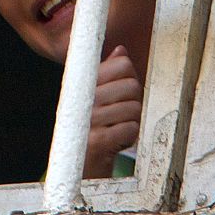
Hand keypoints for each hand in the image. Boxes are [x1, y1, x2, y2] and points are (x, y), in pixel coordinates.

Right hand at [83, 45, 142, 178]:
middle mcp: (84, 98)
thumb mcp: (98, 96)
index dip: (129, 76)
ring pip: (134, 107)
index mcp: (85, 83)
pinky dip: (130, 135)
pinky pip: (130, 128)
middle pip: (132, 85)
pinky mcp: (97, 141)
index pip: (123, 64)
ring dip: (132, 120)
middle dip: (134, 100)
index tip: (122, 88)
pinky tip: (118, 139)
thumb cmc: (93, 126)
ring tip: (119, 126)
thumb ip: (108, 72)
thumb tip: (120, 50)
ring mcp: (89, 120)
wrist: (80, 164)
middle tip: (123, 111)